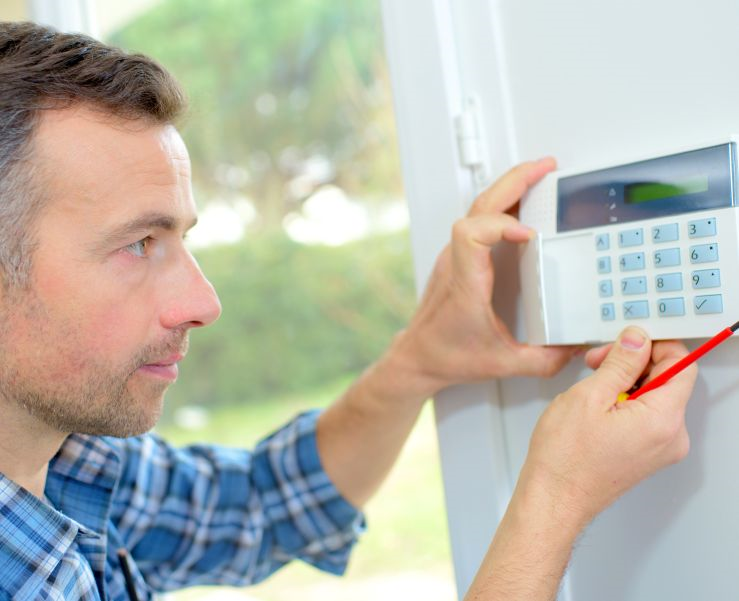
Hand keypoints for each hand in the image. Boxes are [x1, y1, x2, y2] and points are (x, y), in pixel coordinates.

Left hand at [388, 158, 577, 397]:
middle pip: (480, 205)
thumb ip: (543, 360)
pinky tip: (522, 203)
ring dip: (509, 186)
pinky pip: (478, 218)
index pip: (472, 232)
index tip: (530, 234)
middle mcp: (457, 262)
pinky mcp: (458, 258)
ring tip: (539, 175)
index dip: (502, 223)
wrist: (416, 356)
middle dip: (515, 180)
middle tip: (546, 168)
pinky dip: (503, 204)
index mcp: (466, 282)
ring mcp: (455, 257)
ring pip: (477, 206)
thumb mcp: (502, 363)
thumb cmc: (446, 355)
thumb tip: (574, 348)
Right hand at [518, 326, 696, 529]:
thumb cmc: (565, 458)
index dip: (654, 346)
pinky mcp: (648, 453)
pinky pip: (647, 415)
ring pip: (655, 396)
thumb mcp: (589, 395)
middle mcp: (671, 437)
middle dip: (634, 363)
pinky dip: (625, 402)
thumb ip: (620, 363)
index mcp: (662, 420)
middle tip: (599, 362)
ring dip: (626, 382)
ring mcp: (660, 448)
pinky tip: (597, 406)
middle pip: (668, 379)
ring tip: (592, 388)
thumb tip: (637, 340)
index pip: (682, 365)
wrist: (554, 497)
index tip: (628, 343)